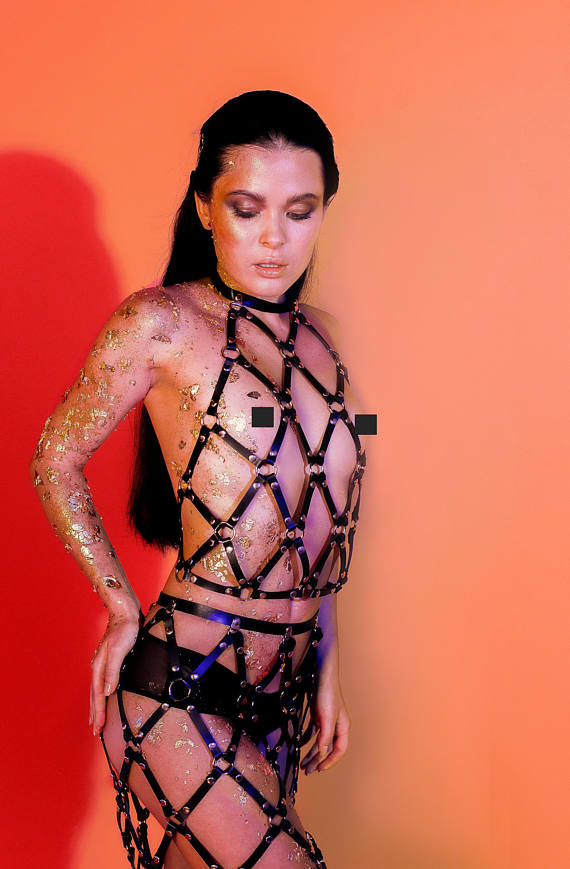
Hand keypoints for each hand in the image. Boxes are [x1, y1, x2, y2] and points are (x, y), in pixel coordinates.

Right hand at [89, 609, 141, 735]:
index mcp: (99, 667)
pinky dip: (102, 695)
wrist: (125, 613)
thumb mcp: (119, 650)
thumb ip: (112, 670)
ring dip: (97, 706)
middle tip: (95, 732)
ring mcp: (103, 664)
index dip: (98, 713)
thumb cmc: (124, 630)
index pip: (98, 696)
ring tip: (96, 719)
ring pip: (98, 691)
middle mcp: (99, 667)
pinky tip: (104, 696)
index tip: (98, 730)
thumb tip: (107, 692)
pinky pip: (104, 683)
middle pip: (95, 696)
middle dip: (95, 714)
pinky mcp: (111, 661)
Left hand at [300, 673, 349, 774]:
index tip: (319, 770)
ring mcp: (327, 721)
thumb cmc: (328, 695)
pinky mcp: (318, 715)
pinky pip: (313, 733)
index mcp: (343, 728)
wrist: (321, 675)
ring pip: (320, 742)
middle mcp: (336, 726)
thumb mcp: (327, 717)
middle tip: (308, 771)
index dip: (330, 762)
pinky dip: (307, 741)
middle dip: (318, 761)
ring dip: (312, 754)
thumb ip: (326, 736)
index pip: (339, 750)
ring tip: (303, 764)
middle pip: (328, 749)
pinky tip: (300, 746)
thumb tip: (323, 752)